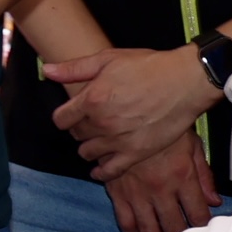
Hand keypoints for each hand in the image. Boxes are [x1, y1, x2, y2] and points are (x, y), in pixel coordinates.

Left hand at [45, 43, 219, 173]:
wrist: (185, 82)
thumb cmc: (148, 67)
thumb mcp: (108, 59)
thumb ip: (74, 68)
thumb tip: (47, 71)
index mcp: (91, 99)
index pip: (61, 119)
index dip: (64, 117)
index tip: (71, 115)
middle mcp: (101, 123)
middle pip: (76, 135)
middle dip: (79, 129)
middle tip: (90, 124)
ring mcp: (118, 140)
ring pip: (88, 153)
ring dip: (89, 147)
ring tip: (98, 141)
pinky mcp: (136, 153)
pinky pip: (110, 171)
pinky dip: (101, 172)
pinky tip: (99, 169)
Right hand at [103, 135, 216, 231]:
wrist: (124, 117)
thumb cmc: (163, 129)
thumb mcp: (191, 145)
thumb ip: (204, 175)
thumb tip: (214, 201)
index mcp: (182, 177)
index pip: (198, 215)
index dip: (203, 228)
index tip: (204, 231)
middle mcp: (161, 189)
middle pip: (175, 228)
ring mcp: (138, 193)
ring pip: (150, 230)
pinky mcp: (118, 193)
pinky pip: (126, 222)